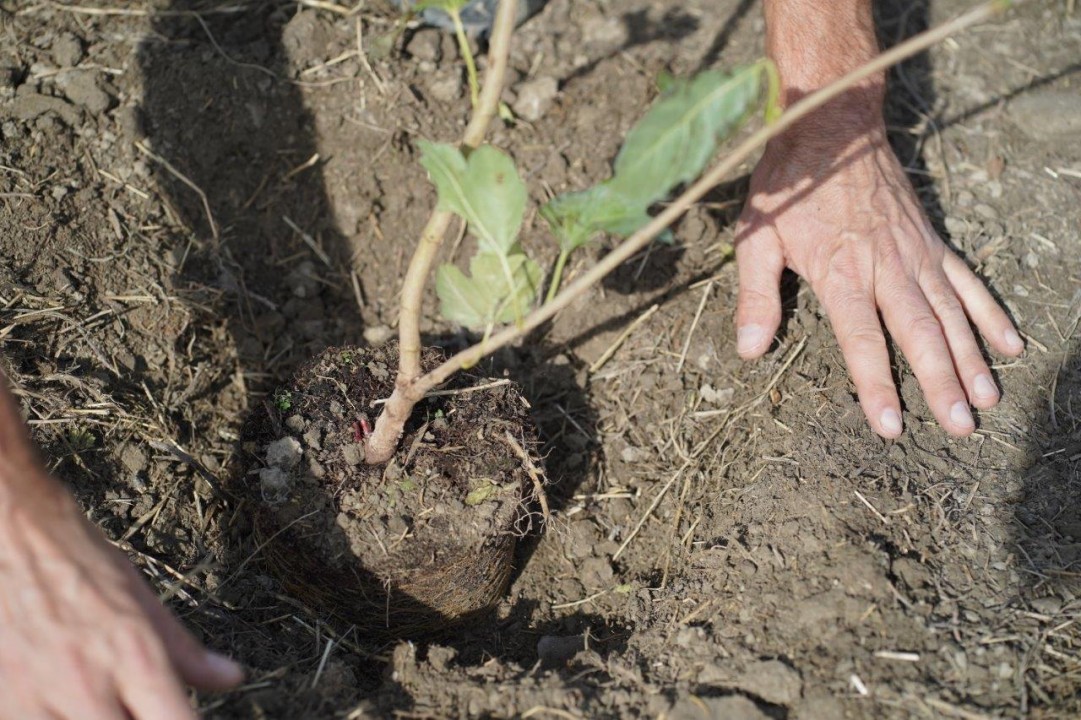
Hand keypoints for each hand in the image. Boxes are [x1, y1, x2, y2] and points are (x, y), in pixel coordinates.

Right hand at [0, 460, 244, 719]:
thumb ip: (186, 651)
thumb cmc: (79, 563)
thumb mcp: (143, 600)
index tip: (185, 717)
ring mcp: (40, 702)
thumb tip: (231, 678)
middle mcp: (89, 685)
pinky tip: (69, 706)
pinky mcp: (5, 705)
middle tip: (140, 707)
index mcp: (136, 656)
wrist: (14, 535)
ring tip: (104, 704)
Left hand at [734, 120, 1022, 437]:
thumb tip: (749, 349)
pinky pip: (966, 281)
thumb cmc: (789, 187)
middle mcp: (886, 268)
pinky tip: (1008, 345)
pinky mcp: (931, 240)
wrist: (832, 126)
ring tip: (987, 400)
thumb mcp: (755, 238)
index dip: (877, 384)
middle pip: (919, 333)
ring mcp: (915, 254)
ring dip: (970, 358)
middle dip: (940, 383)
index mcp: (841, 273)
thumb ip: (756, 295)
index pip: (862, 340)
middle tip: (960, 427)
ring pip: (950, 313)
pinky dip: (989, 313)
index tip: (890, 425)